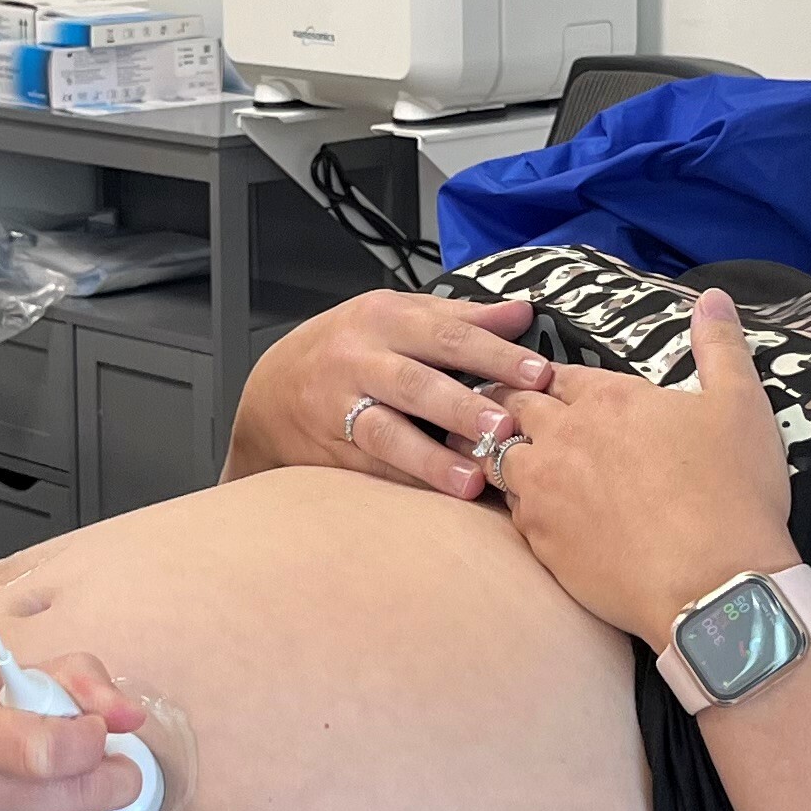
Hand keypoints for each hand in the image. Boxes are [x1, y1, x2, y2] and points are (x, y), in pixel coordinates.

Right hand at [231, 288, 548, 496]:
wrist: (270, 391)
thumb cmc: (349, 347)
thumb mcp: (397, 317)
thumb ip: (460, 318)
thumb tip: (523, 313)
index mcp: (383, 318)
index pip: (448, 334)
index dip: (496, 354)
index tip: (539, 374)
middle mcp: (359, 359)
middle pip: (417, 383)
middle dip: (463, 406)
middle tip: (507, 426)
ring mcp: (340, 407)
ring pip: (387, 432)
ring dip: (432, 457)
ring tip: (473, 478)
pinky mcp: (332, 449)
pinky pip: (374, 467)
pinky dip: (410, 482)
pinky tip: (444, 496)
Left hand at [489, 289, 798, 642]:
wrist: (714, 587)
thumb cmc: (733, 493)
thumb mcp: (741, 405)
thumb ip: (721, 346)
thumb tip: (713, 297)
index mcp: (608, 399)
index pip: (555, 373)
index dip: (545, 374)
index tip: (539, 379)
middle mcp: (564, 438)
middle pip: (514, 407)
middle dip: (507, 401)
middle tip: (500, 405)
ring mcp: (545, 492)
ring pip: (498, 458)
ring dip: (498, 451)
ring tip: (499, 452)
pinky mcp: (541, 543)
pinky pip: (509, 513)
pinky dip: (513, 504)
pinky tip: (523, 508)